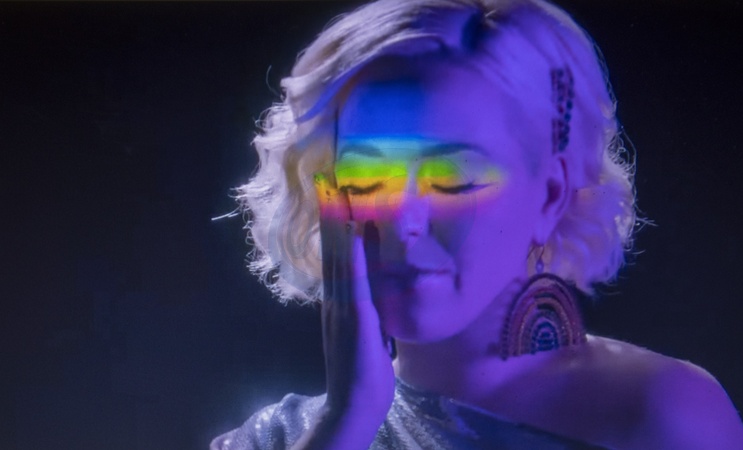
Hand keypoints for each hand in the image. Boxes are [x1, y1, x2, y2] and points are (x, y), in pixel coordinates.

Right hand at [316, 174, 395, 434]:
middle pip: (334, 251)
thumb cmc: (365, 372)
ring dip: (341, 227)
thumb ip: (369, 306)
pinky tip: (359, 234)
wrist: (355, 405)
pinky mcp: (357, 321)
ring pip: (342, 260)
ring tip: (339, 194)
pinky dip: (358, 257)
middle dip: (332, 216)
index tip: (336, 199)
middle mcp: (335, 300)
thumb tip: (377, 284)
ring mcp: (343, 309)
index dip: (336, 228)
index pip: (337, 258)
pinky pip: (358, 283)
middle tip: (331, 182)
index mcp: (338, 303)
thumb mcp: (369, 331)